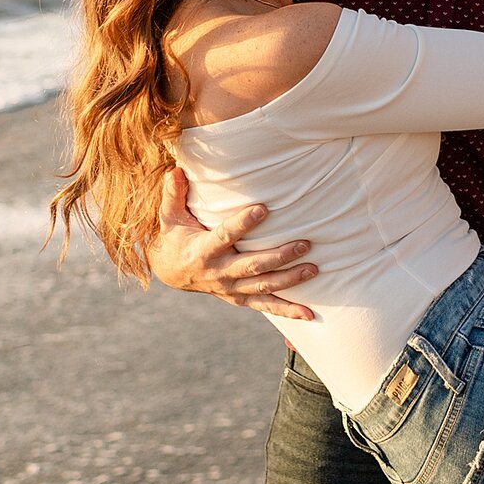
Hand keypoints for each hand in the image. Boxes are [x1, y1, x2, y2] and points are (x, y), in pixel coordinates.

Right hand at [147, 170, 317, 319]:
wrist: (171, 273)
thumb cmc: (175, 237)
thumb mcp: (169, 215)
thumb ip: (173, 193)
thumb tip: (178, 169)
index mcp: (203, 251)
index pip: (225, 236)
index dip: (243, 224)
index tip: (263, 209)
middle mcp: (219, 273)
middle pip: (252, 266)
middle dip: (280, 256)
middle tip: (305, 244)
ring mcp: (230, 288)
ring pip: (263, 286)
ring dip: (290, 279)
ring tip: (314, 269)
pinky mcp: (239, 298)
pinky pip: (265, 306)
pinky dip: (287, 310)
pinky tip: (309, 314)